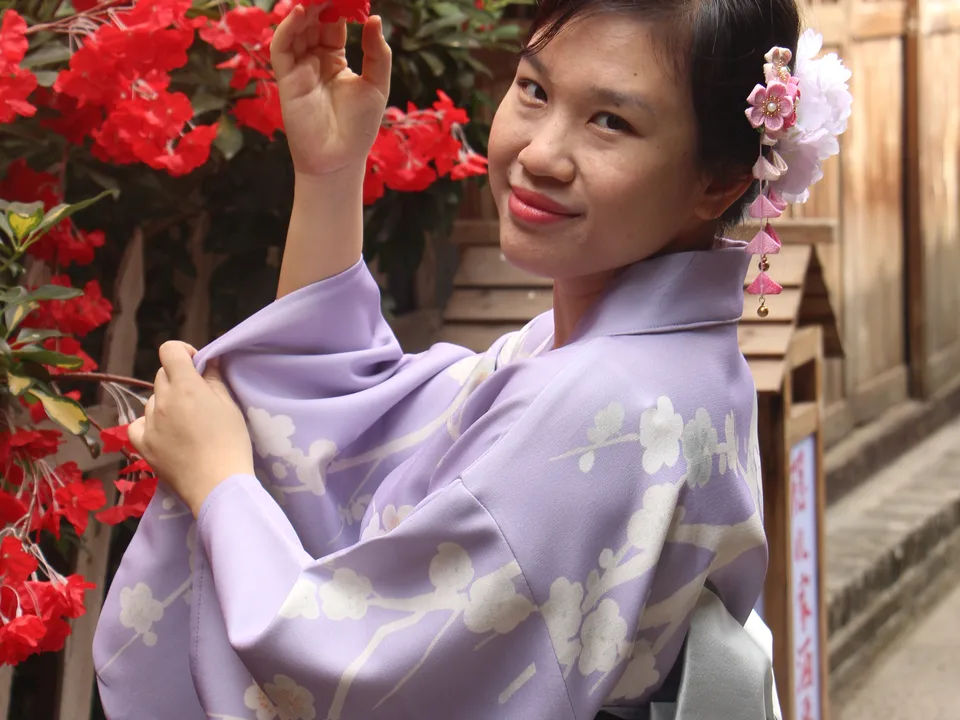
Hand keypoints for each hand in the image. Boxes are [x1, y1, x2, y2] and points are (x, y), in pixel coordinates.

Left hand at [128, 341, 254, 516]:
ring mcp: (148, 423)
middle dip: (178, 379)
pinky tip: (163, 432)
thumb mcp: (230, 407)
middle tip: (196, 398)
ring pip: (153, 400)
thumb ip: (214, 381)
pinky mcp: (141, 444)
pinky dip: (148, 423)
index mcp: (185, 386)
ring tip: (184, 423)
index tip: (195, 364)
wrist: (217, 484)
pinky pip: (138, 423)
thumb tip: (207, 362)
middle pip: (162, 375)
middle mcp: (162, 400)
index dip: (183, 351)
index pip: (170, 350)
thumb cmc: (231, 444)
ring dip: (166, 402)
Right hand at [271, 5, 391, 178]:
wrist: (339, 159)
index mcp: (335, 60)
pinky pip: (282, 47)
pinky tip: (301, 12)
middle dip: (321, 2)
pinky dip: (288, 27)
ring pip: (296, 28)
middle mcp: (314, 60)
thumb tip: (375, 19)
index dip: (340, 6)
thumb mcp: (376, 85)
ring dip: (306, 9)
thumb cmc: (360, 127)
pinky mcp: (286, 78)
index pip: (334, 23)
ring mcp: (299, 67)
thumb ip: (378, 53)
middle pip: (313, 21)